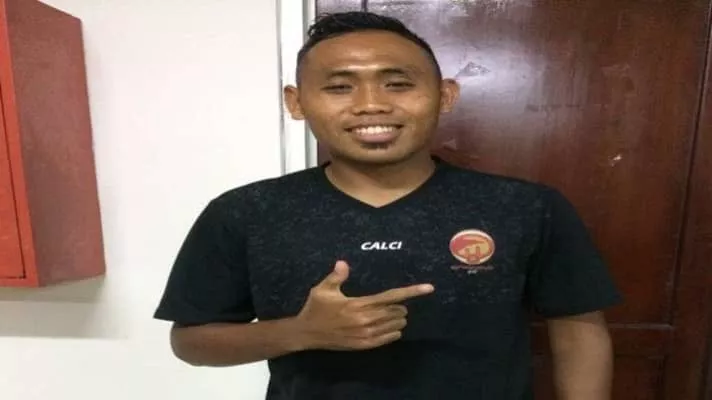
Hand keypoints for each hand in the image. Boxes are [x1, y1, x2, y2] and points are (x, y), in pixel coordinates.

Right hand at [293, 260, 434, 350]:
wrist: (306, 333)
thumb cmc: (315, 308)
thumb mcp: (322, 289)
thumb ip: (336, 276)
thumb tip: (343, 263)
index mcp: (359, 304)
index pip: (391, 296)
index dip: (412, 291)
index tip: (428, 288)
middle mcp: (365, 320)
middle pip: (396, 311)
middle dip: (400, 306)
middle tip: (397, 303)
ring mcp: (365, 334)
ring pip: (394, 325)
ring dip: (398, 318)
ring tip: (395, 314)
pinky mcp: (363, 345)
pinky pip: (387, 339)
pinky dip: (393, 332)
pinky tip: (395, 329)